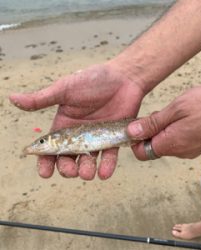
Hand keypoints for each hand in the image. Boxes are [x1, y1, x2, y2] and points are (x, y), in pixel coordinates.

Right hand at [10, 62, 144, 179]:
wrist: (123, 78)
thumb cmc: (93, 80)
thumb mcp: (65, 89)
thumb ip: (42, 99)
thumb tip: (12, 98)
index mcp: (64, 125)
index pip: (52, 147)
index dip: (46, 160)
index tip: (45, 172)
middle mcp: (79, 134)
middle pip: (69, 158)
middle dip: (67, 168)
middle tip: (70, 171)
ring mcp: (96, 138)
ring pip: (88, 160)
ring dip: (85, 170)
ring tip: (87, 173)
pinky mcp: (113, 139)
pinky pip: (109, 156)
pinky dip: (107, 166)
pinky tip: (104, 173)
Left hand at [127, 85, 200, 158]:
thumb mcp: (178, 108)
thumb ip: (153, 123)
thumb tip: (131, 133)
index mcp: (171, 144)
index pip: (140, 152)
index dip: (136, 139)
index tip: (139, 124)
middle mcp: (179, 152)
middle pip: (152, 146)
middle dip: (150, 130)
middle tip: (161, 113)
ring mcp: (189, 151)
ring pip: (165, 142)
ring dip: (163, 128)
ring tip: (176, 112)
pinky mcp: (197, 146)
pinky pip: (177, 141)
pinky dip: (174, 130)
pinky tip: (185, 116)